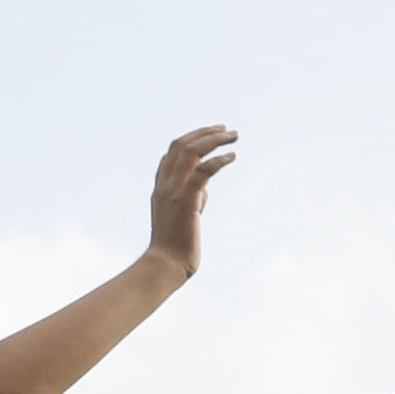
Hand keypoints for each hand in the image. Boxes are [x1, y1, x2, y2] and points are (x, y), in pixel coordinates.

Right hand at [145, 125, 237, 277]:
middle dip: (204, 132)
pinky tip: (232, 157)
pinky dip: (219, 160)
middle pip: (181, 145)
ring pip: (191, 151)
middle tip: (226, 129)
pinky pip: (203, 171)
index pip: (172, 153)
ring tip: (233, 135)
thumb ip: (192, 198)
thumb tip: (205, 189)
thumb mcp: (183, 216)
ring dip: (214, 139)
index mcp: (161, 187)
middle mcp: (164, 184)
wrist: (166, 265)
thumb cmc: (176, 246)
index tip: (210, 134)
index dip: (191, 139)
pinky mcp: (186, 200)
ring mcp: (173, 190)